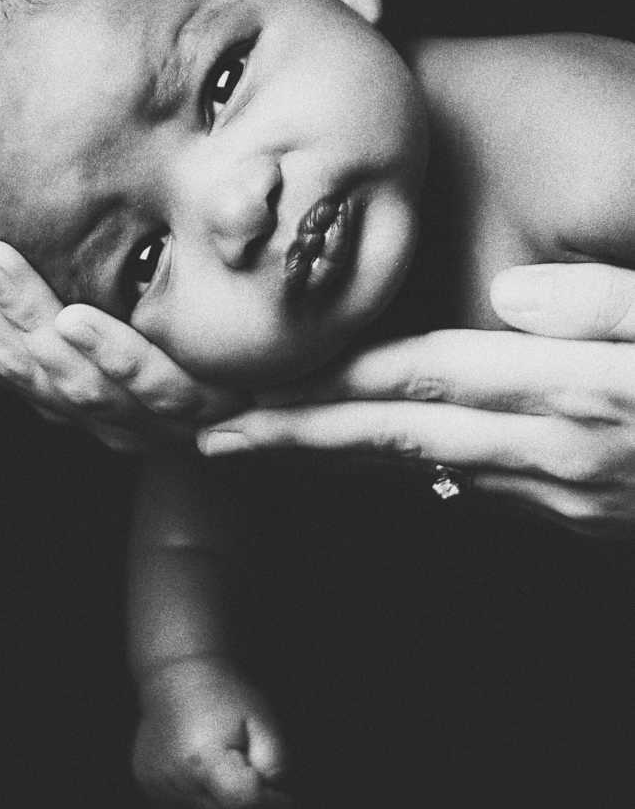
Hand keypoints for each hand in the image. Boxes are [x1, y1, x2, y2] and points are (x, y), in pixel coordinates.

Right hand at [0, 199, 243, 451]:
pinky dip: (110, 355)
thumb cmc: (185, 359)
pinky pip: (150, 385)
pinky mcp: (195, 413)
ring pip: (61, 371)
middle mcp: (79, 404)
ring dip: (19, 312)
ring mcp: (134, 414)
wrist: (275, 419)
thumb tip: (11, 194)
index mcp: (51, 379)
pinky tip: (77, 318)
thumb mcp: (117, 312)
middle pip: (2, 352)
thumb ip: (66, 272)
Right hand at [133, 656, 289, 808]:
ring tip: (225, 764)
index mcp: (203, 759)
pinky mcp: (148, 786)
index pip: (243, 804)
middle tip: (249, 766)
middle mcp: (175, 778)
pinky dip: (202, 801)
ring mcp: (156, 785)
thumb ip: (276, 759)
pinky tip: (205, 772)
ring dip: (224, 803)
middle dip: (247, 800)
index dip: (271, 803)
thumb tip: (277, 794)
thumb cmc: (224, 694)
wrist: (177, 674)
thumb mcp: (261, 717)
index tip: (282, 793)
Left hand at [198, 264, 634, 538]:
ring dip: (339, 459)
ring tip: (269, 446)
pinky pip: (471, 487)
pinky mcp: (581, 513)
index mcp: (567, 394)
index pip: (413, 381)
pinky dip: (408, 471)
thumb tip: (517, 295)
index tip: (244, 398)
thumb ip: (608, 306)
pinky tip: (378, 459)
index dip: (322, 389)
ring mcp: (562, 494)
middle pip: (394, 438)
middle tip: (213, 439)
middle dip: (297, 439)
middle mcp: (548, 453)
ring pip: (421, 469)